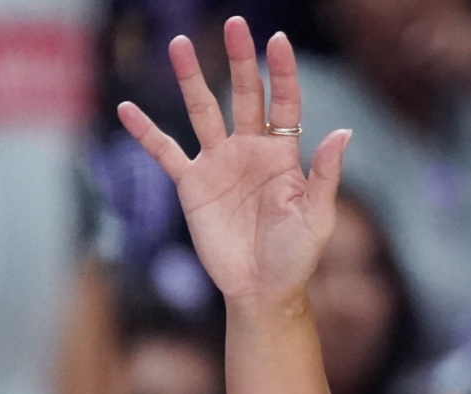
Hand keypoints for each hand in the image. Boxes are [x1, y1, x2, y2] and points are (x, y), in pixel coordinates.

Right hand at [117, 18, 350, 303]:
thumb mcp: (317, 216)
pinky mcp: (191, 185)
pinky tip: (127, 108)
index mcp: (283, 156)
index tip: (277, 40)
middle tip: (235, 24)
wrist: (262, 289)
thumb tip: (343, 132)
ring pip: (202, 111)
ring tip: (179, 44)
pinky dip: (146, 132)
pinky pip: (165, 152)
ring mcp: (218, 164)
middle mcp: (249, 151)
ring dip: (191, 79)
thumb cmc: (295, 256)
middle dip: (239, 61)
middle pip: (244, 96)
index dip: (281, 72)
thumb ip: (326, 174)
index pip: (284, 104)